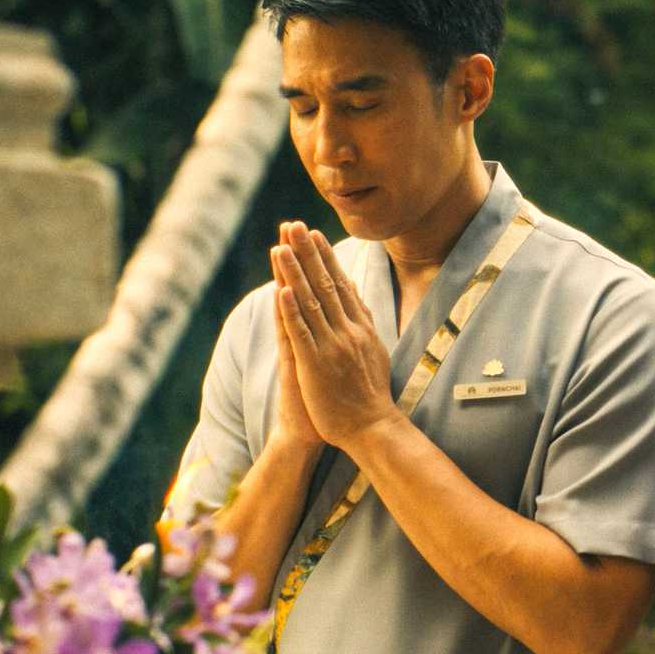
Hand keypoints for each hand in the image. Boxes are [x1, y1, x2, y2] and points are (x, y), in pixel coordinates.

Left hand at [273, 221, 402, 448]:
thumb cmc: (370, 393)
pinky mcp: (315, 364)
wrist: (372, 427)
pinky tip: (282, 289)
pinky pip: (301, 333)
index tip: (313, 234)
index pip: (340, 284)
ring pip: (310, 303)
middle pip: (324, 285)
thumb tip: (354, 288)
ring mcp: (332, 346)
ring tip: (281, 247)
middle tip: (294, 226)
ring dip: (294, 273)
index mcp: (360, 327)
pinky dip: (291, 310)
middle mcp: (348, 331)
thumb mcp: (373, 347)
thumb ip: (363, 317)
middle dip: (308, 254)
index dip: (325, 257)